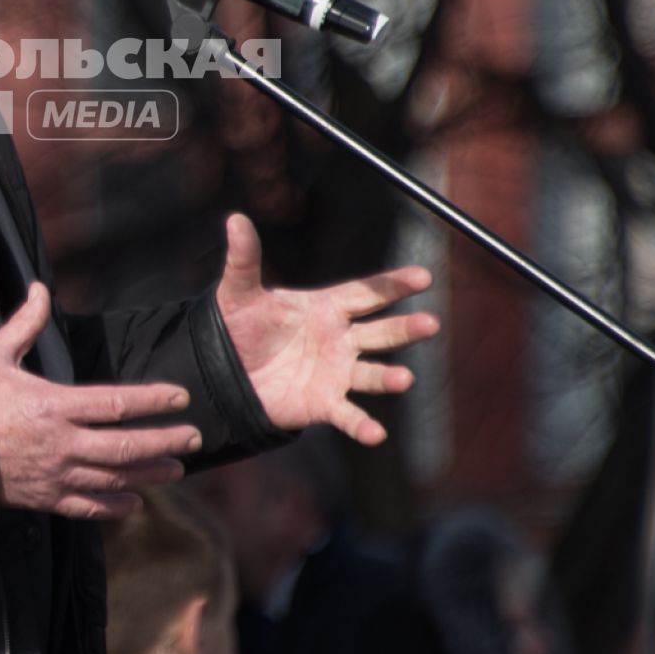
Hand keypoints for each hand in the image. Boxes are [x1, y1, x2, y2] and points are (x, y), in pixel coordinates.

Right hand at [0, 283, 202, 519]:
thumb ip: (25, 324)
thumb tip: (40, 288)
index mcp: (54, 405)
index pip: (117, 403)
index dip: (153, 400)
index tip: (181, 397)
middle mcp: (61, 443)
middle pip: (126, 445)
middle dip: (165, 441)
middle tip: (194, 436)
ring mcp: (55, 474)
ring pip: (114, 478)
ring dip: (150, 475)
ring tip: (177, 469)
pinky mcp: (44, 497)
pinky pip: (87, 507)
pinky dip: (113, 507)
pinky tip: (135, 503)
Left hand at [213, 214, 437, 444]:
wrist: (224, 372)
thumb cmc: (238, 328)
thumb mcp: (238, 292)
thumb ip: (244, 258)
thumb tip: (235, 218)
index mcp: (325, 307)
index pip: (366, 293)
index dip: (393, 285)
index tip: (423, 277)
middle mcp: (339, 339)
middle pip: (380, 332)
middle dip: (406, 328)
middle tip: (431, 323)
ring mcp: (336, 372)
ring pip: (372, 374)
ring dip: (390, 378)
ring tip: (405, 379)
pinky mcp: (323, 403)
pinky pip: (348, 415)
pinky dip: (362, 426)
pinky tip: (375, 434)